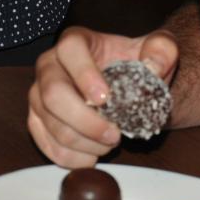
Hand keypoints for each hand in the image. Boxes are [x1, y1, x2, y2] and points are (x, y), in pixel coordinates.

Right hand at [27, 26, 178, 167]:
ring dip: (84, 143)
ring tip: (110, 144)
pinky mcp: (38, 121)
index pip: (70, 49)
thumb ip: (162, 50)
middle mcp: (49, 65)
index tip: (107, 99)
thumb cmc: (138, 65)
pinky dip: (72, 158)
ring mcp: (39, 95)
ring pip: (50, 124)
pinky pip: (46, 145)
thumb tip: (153, 67)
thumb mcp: (159, 51)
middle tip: (115, 135)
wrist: (128, 87)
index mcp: (75, 42)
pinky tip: (93, 156)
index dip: (85, 74)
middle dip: (85, 122)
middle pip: (53, 95)